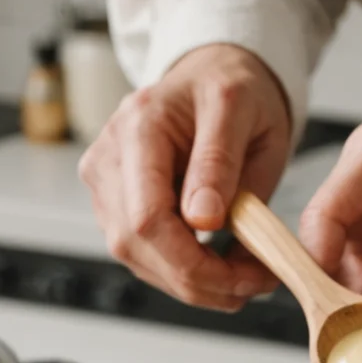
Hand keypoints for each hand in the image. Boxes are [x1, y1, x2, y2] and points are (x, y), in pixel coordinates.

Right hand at [79, 43, 288, 310]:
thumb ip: (220, 164)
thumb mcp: (241, 113)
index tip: (244, 277)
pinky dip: (184, 273)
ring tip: (244, 278)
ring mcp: (106, 183)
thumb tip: (203, 220)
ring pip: (137, 260)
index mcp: (139, 127)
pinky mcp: (114, 204)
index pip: (147, 216)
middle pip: (135, 245)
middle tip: (255, 285)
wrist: (213, 77)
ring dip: (193, 284)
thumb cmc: (231, 90)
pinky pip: (143, 255)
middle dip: (199, 281)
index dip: (193, 261)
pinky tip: (220, 270)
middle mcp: (109, 156)